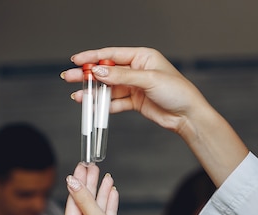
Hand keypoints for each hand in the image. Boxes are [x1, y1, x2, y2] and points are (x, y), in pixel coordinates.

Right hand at [61, 47, 248, 184]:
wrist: (188, 116)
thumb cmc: (177, 92)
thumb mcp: (148, 80)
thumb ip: (122, 77)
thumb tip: (99, 72)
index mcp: (142, 57)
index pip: (112, 55)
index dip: (93, 57)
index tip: (76, 61)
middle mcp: (137, 70)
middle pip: (107, 71)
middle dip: (88, 75)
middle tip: (69, 78)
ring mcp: (135, 86)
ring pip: (109, 88)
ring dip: (93, 92)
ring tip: (77, 96)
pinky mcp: (135, 102)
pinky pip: (115, 102)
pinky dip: (103, 105)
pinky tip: (90, 106)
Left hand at [62, 163, 158, 214]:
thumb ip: (85, 199)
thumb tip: (72, 182)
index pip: (73, 203)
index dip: (78, 183)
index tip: (81, 167)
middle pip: (84, 205)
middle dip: (89, 185)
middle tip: (92, 167)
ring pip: (96, 211)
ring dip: (101, 193)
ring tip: (105, 176)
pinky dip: (109, 206)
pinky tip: (112, 192)